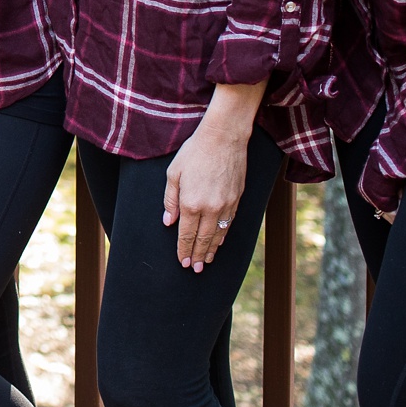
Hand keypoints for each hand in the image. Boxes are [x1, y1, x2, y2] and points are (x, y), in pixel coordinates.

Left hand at [162, 84, 259, 270]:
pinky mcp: (237, 200)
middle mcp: (209, 209)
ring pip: (218, 236)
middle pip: (202, 240)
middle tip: (195, 269)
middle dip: (197, 256)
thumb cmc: (195, 151)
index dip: (183, 250)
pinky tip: (218, 242)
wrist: (224, 137)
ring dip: (211, 250)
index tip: (182, 262)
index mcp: (190, 203)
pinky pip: (229, 225)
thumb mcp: (174, 172)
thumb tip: (168, 223)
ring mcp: (225, 206)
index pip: (186, 235)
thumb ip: (170, 200)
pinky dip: (223, 237)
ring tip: (206, 261)